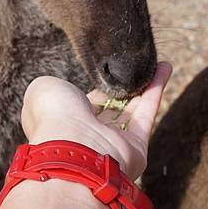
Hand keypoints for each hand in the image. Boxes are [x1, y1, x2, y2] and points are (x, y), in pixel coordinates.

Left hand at [22, 62, 172, 179]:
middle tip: (135, 65)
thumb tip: (62, 89)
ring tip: (155, 60)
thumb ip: (55, 85)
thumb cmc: (53, 116)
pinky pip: (147, 113)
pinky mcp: (136, 148)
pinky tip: (164, 67)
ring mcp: (113, 143)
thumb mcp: (43, 89)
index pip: (86, 102)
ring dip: (144, 83)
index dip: (99, 85)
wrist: (73, 147)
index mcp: (64, 123)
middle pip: (112, 106)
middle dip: (124, 86)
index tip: (109, 68)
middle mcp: (89, 135)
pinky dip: (156, 89)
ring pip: (133, 108)